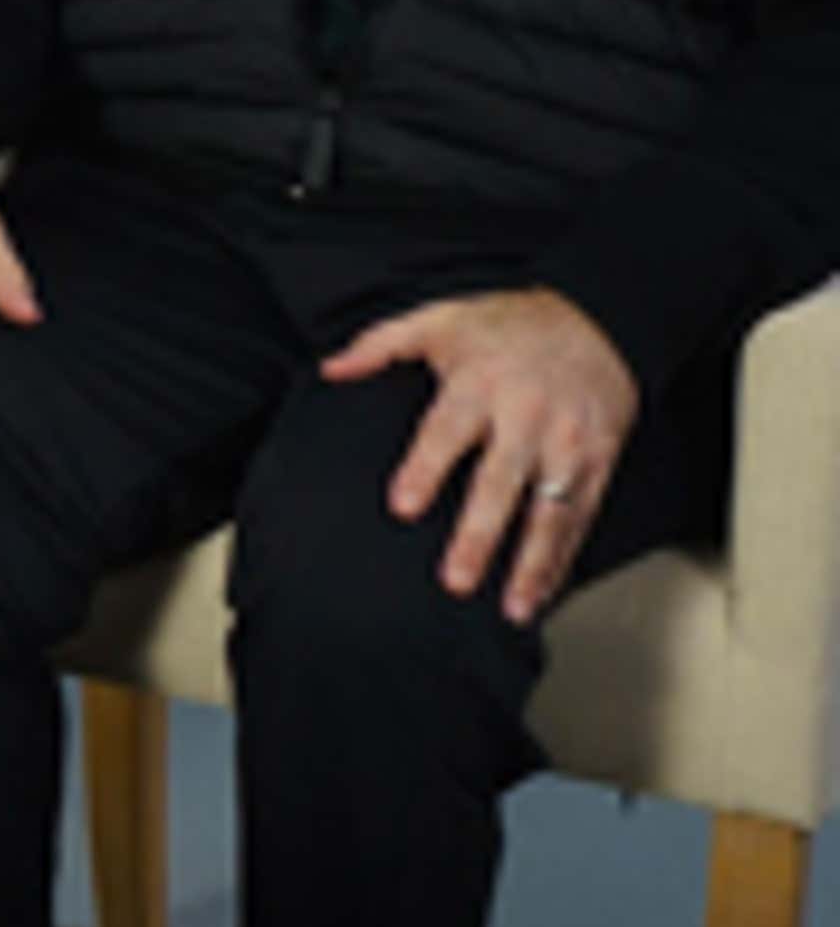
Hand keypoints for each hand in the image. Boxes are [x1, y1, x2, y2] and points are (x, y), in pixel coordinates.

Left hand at [323, 286, 636, 625]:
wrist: (596, 321)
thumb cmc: (505, 326)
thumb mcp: (438, 318)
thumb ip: (379, 344)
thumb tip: (330, 369)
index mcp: (481, 383)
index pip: (447, 431)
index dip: (425, 469)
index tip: (403, 507)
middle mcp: (527, 417)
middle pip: (501, 482)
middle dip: (479, 534)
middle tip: (455, 580)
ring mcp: (567, 444)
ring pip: (549, 512)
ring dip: (532, 564)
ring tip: (512, 607)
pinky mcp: (598, 463)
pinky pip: (581, 518)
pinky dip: (563, 558)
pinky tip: (543, 591)